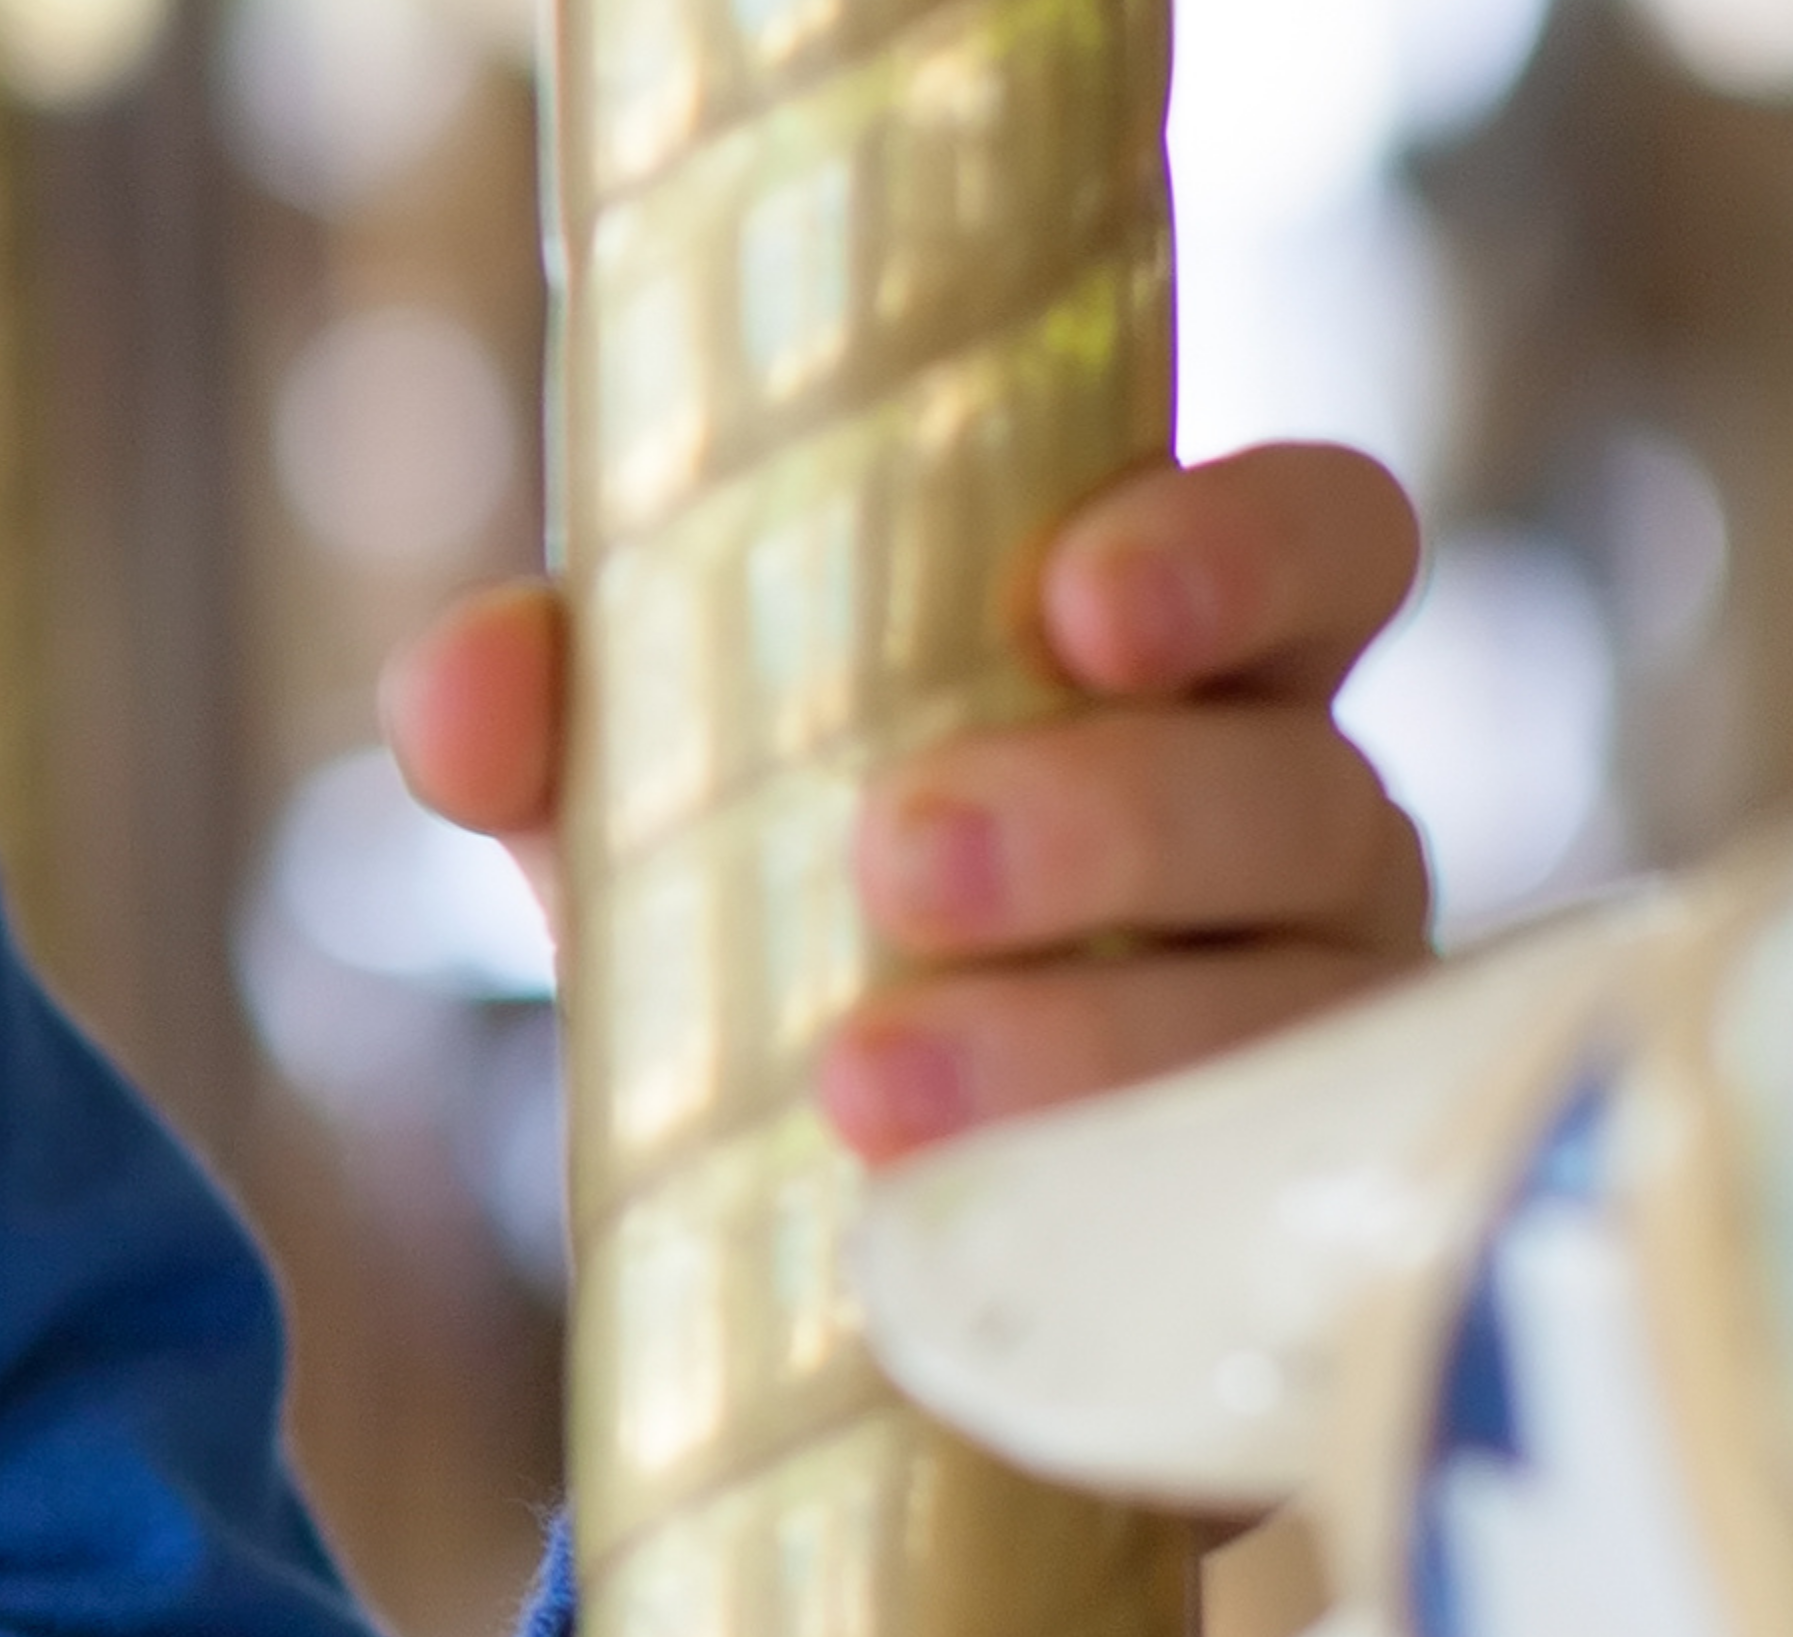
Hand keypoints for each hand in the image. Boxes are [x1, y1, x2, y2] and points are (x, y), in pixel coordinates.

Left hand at [378, 442, 1434, 1162]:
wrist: (810, 1249)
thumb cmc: (783, 931)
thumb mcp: (665, 806)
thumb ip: (555, 718)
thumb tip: (462, 690)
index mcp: (1197, 675)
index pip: (1324, 543)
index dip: (1241, 546)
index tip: (1081, 602)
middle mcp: (1307, 838)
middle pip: (1305, 785)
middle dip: (1111, 817)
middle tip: (902, 863)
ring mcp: (1331, 1041)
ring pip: (1290, 1017)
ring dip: (1081, 1042)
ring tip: (864, 1089)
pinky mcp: (1297, 1234)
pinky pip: (1273, 1227)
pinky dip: (1116, 1225)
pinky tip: (967, 1237)